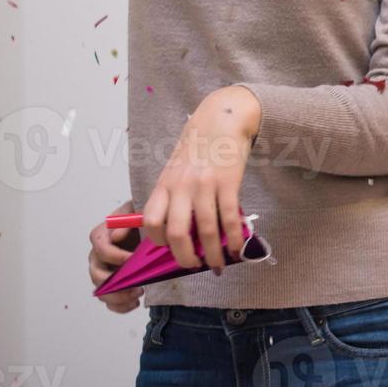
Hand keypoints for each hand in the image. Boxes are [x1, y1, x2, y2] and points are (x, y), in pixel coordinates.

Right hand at [89, 199, 142, 313]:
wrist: (149, 227)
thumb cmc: (141, 218)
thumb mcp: (136, 212)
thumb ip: (127, 221)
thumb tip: (115, 236)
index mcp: (102, 236)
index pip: (101, 248)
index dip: (115, 256)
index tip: (132, 259)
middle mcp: (97, 255)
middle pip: (97, 274)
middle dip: (115, 282)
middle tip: (136, 284)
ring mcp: (103, 271)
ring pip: (101, 290)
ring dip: (118, 297)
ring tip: (138, 294)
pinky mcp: (110, 284)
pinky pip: (109, 300)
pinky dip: (120, 306)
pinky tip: (134, 303)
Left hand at [142, 87, 260, 271]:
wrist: (222, 120)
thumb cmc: (199, 147)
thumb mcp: (176, 169)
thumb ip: (174, 196)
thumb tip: (179, 230)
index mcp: (164, 184)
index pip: (151, 221)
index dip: (158, 241)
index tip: (170, 249)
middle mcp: (181, 186)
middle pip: (176, 232)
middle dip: (184, 257)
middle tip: (193, 265)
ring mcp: (205, 185)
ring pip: (205, 230)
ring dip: (212, 253)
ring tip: (218, 264)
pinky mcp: (228, 182)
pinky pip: (229, 218)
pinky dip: (233, 238)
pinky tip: (236, 247)